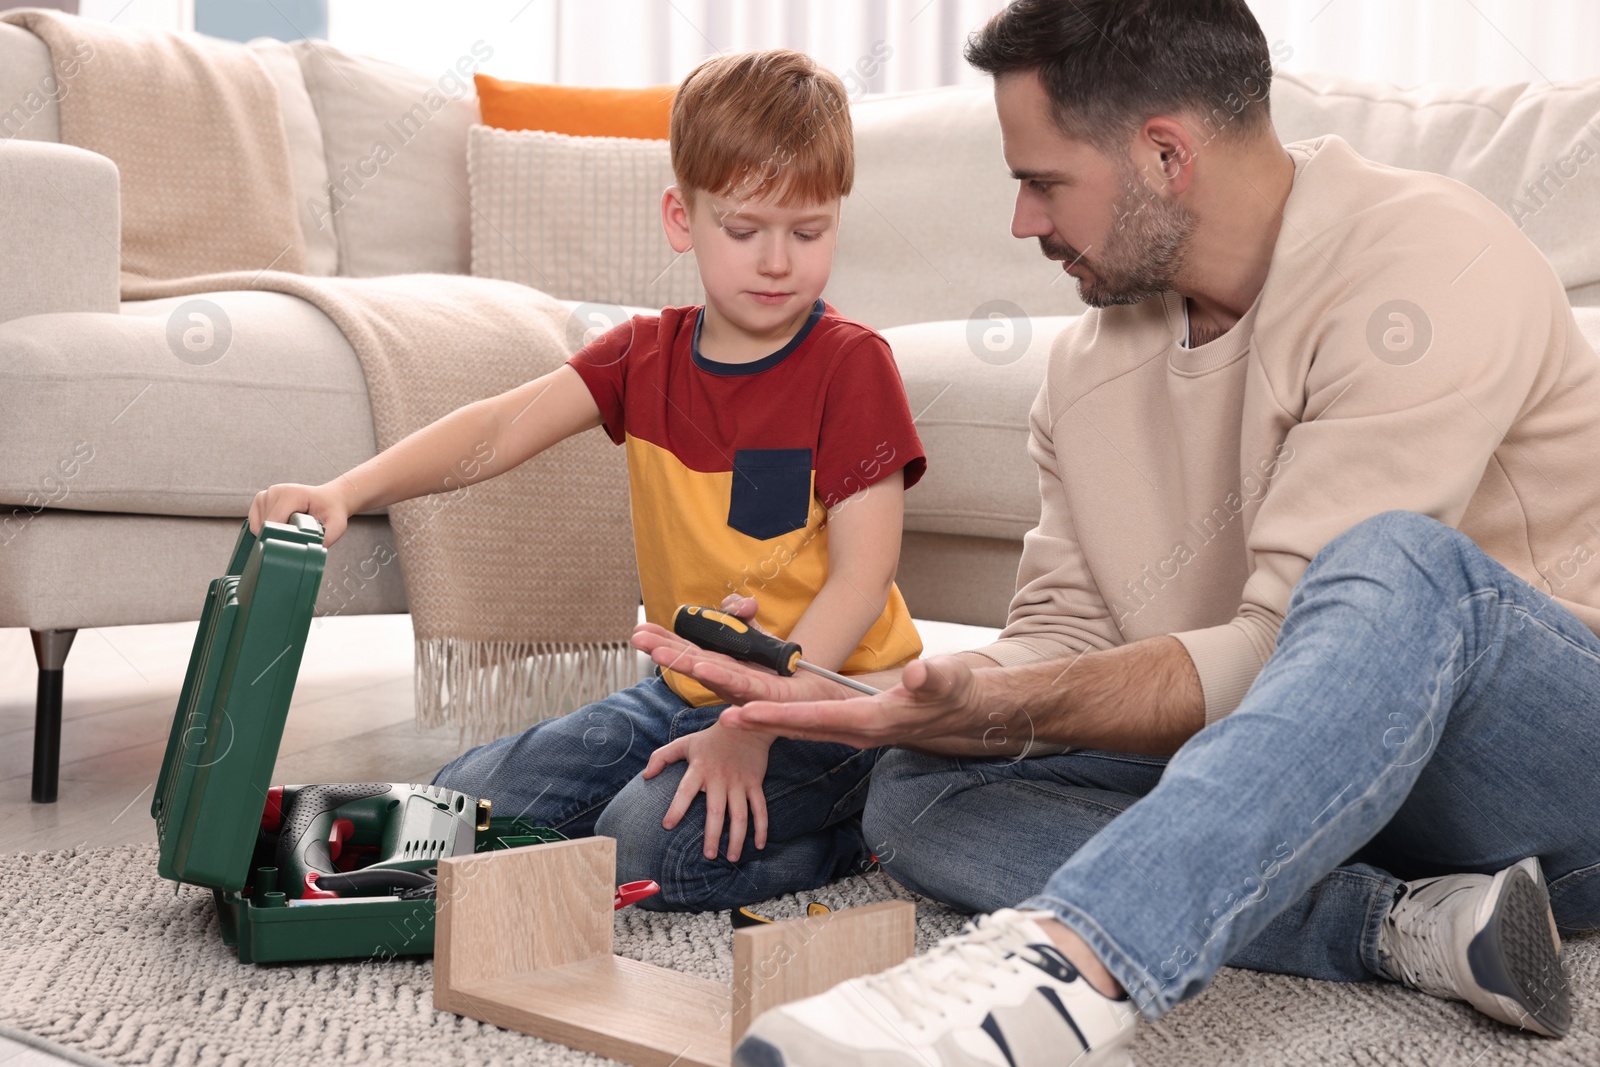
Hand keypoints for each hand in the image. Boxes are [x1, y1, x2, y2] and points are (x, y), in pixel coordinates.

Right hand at [248, 481, 353, 544]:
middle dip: (277, 536)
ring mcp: (266, 494)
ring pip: (257, 526)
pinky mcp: (260, 500)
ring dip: (272, 533)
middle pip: (264, 526)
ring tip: (291, 527)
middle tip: (297, 534)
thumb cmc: (331, 511)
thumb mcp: (336, 526)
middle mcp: (275, 491)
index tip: (292, 544)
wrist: (328, 500)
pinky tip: (282, 526)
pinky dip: (265, 530)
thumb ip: (325, 539)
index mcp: (291, 494)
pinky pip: (254, 523)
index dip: (280, 538)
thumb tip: (308, 553)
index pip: (273, 523)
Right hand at [631, 621, 849, 706]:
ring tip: (661, 654)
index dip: (665, 641)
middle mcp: (727, 680)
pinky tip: (703, 667)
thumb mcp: (755, 632)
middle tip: (638, 638)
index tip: (640, 631)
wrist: (817, 693)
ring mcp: (745, 690)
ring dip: (685, 664)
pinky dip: (720, 676)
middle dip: (665, 650)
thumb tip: (739, 605)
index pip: (688, 650)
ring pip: (712, 674)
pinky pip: (742, 684)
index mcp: (721, 666)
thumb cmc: (779, 666)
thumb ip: (741, 612)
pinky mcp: (767, 696)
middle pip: (692, 661)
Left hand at [643, 722, 774, 861]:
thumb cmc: (711, 738)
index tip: (667, 826)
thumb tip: (645, 776)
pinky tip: (759, 845)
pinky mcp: (755, 784)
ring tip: (731, 858)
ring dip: (737, 838)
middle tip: (708, 855)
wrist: (746, 725)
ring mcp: (739, 782)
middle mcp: (720, 778)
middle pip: (716, 811)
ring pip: (740, 815)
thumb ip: (662, 757)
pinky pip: (760, 809)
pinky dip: (762, 828)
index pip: (685, 791)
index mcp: (700, 769)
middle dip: (712, 835)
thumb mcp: (684, 742)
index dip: (676, 808)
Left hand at [721, 654, 1025, 755]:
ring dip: (758, 717)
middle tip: (717, 712)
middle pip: (793, 724)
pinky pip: (802, 721)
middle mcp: (851, 730)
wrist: (960, 713)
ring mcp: (847, 729)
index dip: (779, 717)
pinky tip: (751, 708)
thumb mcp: (947, 681)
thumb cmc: (953, 693)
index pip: (815, 719)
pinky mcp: (845, 724)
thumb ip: (932, 678)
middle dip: (754, 717)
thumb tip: (919, 673)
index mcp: (869, 721)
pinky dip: (775, 715)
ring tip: (722, 708)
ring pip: (793, 724)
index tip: (745, 712)